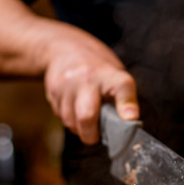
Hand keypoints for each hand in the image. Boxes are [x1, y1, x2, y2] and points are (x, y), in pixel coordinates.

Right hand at [44, 26, 138, 144]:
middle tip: (96, 137)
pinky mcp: (53, 91)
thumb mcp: (116, 75)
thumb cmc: (97, 67)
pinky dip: (69, 121)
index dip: (127, 105)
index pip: (122, 87)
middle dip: (91, 135)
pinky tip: (74, 111)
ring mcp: (67, 84)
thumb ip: (123, 98)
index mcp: (111, 74)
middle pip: (86, 116)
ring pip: (70, 121)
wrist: (64, 47)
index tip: (130, 118)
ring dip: (78, 129)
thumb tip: (129, 123)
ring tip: (86, 122)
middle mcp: (88, 78)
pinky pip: (60, 117)